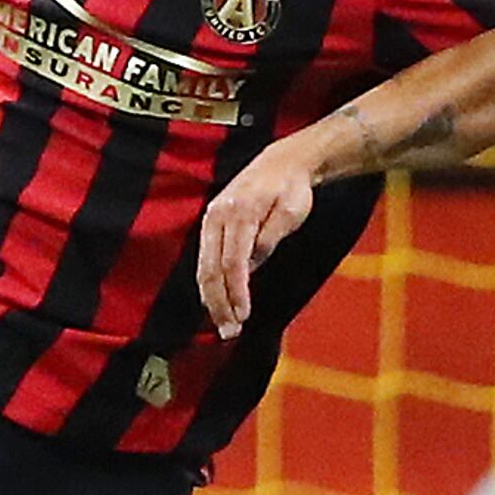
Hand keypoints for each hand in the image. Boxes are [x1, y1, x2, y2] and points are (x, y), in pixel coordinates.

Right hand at [198, 146, 322, 337]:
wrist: (281, 163)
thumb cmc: (291, 189)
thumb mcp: (291, 212)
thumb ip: (270, 238)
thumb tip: (251, 267)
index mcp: (239, 212)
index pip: (233, 262)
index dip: (236, 291)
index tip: (244, 315)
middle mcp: (218, 215)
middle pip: (211, 268)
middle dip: (219, 303)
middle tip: (229, 331)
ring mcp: (211, 219)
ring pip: (203, 267)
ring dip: (212, 299)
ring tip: (223, 325)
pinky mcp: (211, 224)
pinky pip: (205, 259)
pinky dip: (209, 284)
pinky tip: (215, 303)